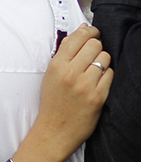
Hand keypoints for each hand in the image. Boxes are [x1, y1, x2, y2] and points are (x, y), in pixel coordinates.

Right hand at [37, 24, 111, 150]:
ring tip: (94, 71)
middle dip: (96, 47)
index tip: (92, 32)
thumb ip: (64, 54)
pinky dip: (106, 76)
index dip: (88, 31)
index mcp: (56, 66)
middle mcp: (70, 73)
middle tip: (92, 55)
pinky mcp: (97, 96)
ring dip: (102, 62)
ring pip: (104, 58)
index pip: (77, 37)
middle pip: (94, 44)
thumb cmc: (53, 102)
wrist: (55, 130)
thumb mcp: (51, 75)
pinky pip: (110, 74)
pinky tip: (97, 82)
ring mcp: (85, 85)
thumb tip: (80, 32)